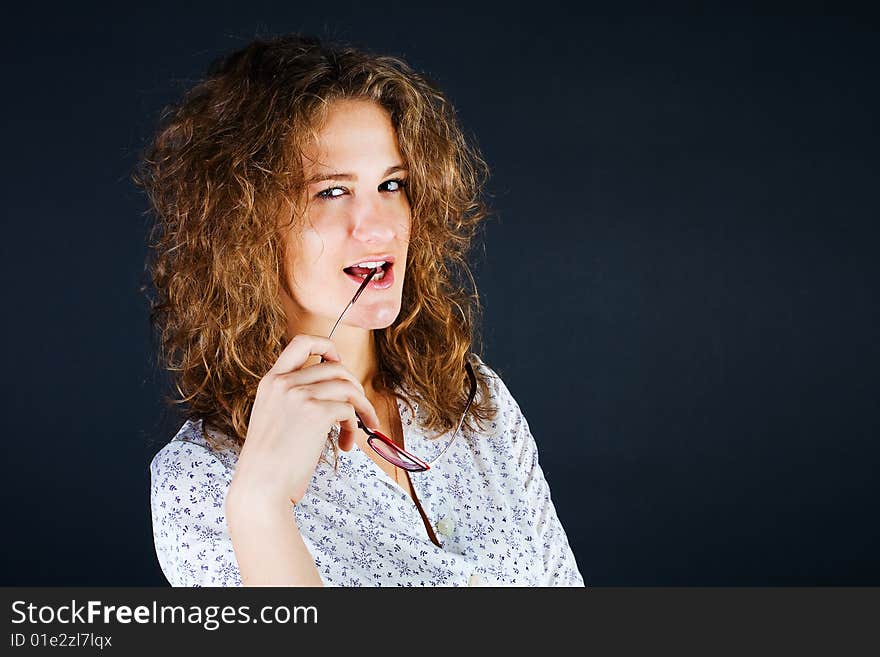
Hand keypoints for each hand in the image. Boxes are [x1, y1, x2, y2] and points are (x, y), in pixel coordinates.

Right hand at [229, 334, 381, 506]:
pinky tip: (346, 445)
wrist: (261, 486)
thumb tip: (335, 392)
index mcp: (271, 381)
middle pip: (335, 367)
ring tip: (358, 430)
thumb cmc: (270, 462)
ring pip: (347, 387)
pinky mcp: (315, 412)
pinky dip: (354, 427)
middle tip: (358, 409)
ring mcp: (299, 395)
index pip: (301, 343)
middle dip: (354, 387)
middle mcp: (284, 382)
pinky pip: (349, 409)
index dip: (326, 346)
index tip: (338, 363)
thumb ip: (294, 399)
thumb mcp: (274, 417)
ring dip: (361, 408)